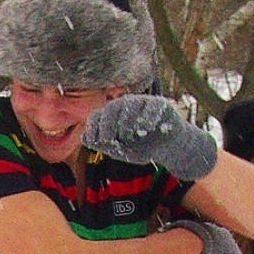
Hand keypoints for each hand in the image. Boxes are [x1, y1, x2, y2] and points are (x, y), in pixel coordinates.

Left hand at [82, 94, 217, 179]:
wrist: (170, 149)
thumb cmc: (143, 147)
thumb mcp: (122, 150)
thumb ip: (104, 144)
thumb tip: (84, 138)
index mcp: (114, 115)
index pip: (98, 115)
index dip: (95, 127)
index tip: (97, 142)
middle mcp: (127, 105)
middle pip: (112, 108)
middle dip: (107, 125)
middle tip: (109, 140)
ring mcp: (144, 102)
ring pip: (130, 105)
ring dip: (126, 122)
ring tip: (128, 136)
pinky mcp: (161, 104)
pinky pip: (151, 107)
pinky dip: (147, 119)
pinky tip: (147, 130)